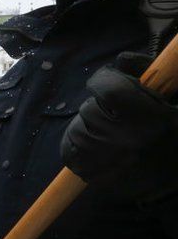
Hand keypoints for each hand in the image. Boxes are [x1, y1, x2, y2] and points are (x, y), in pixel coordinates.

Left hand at [61, 52, 177, 201]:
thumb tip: (121, 59)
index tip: (104, 83)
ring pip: (77, 130)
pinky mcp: (97, 178)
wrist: (175, 178)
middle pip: (89, 110)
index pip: (110, 90)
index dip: (103, 81)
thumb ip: (147, 72)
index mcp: (151, 118)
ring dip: (86, 125)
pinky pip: (70, 154)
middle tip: (112, 112)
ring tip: (104, 130)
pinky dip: (75, 145)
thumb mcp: (170, 99)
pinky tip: (92, 144)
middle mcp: (128, 141)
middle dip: (98, 106)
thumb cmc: (173, 132)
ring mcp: (110, 163)